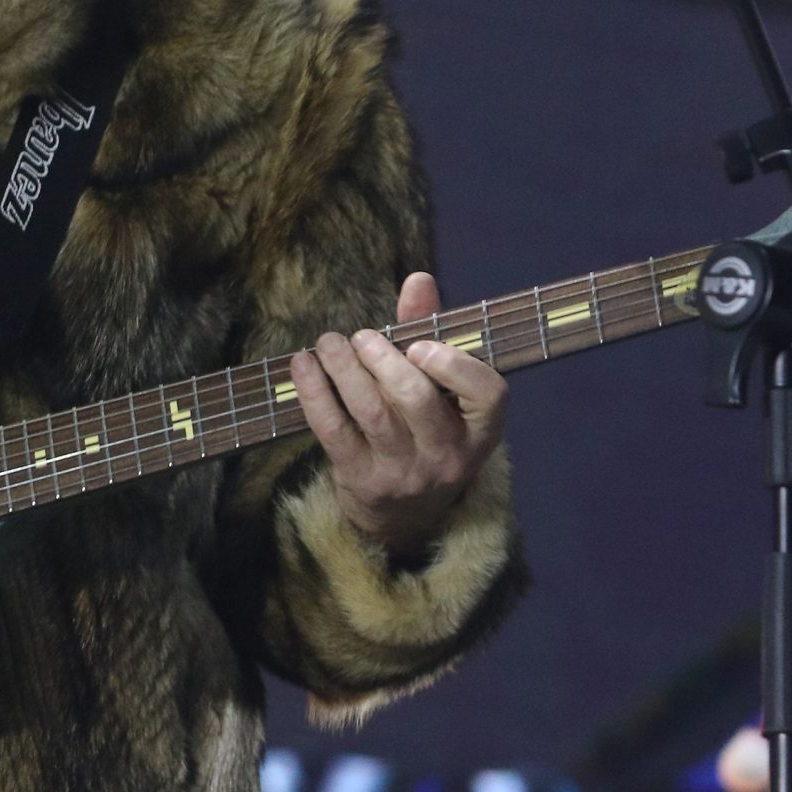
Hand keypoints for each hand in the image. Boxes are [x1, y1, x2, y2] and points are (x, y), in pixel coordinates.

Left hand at [290, 272, 507, 556]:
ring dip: (345, 369)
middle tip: (363, 337)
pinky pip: (333, 430)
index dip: (456, 365)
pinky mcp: (361, 479)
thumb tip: (419, 278)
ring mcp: (404, 471)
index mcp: (479, 431)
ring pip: (373, 413)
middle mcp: (447, 455)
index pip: (488, 396)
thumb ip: (430, 332)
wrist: (402, 513)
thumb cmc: (423, 430)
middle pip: (418, 400)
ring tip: (330, 342)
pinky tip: (303, 364)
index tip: (421, 345)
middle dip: (385, 359)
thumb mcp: (439, 391)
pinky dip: (314, 392)